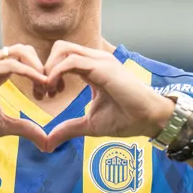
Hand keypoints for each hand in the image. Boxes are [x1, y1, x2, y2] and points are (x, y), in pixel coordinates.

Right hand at [0, 44, 49, 151]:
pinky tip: (41, 84)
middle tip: (51, 88)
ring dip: (39, 67)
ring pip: (20, 52)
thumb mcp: (1, 125)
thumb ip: (24, 128)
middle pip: (25, 50)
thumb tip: (46, 141)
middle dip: (43, 66)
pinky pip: (12, 64)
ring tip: (47, 86)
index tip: (49, 94)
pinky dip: (30, 72)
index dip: (41, 73)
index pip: (24, 60)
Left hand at [43, 41, 174, 151]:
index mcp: (93, 68)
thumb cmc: (126, 119)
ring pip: (63, 49)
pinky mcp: (102, 67)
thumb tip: (48, 143)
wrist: (149, 119)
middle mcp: (96, 60)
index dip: (48, 74)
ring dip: (48, 69)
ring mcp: (100, 60)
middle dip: (44, 68)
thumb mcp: (90, 124)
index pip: (63, 57)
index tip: (46, 96)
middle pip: (59, 48)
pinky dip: (56, 73)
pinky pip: (71, 60)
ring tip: (49, 92)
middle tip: (43, 93)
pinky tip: (54, 90)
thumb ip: (69, 128)